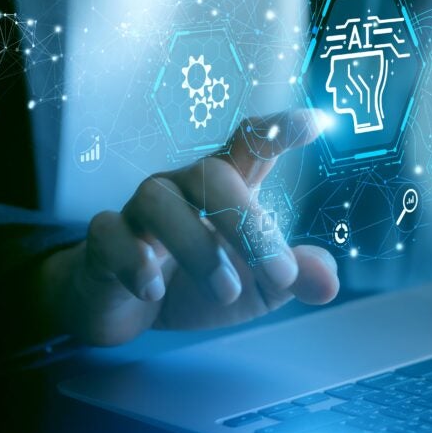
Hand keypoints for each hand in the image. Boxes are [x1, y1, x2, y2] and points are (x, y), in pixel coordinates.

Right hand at [39, 109, 338, 345]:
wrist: (126, 309)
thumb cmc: (198, 281)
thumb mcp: (256, 287)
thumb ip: (292, 278)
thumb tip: (328, 282)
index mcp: (227, 188)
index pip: (251, 145)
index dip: (278, 131)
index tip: (314, 122)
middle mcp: (183, 188)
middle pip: (211, 174)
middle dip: (248, 221)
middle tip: (280, 273)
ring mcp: (139, 212)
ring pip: (159, 201)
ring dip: (198, 247)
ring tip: (227, 291)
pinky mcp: (102, 242)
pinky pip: (108, 234)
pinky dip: (133, 261)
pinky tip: (153, 291)